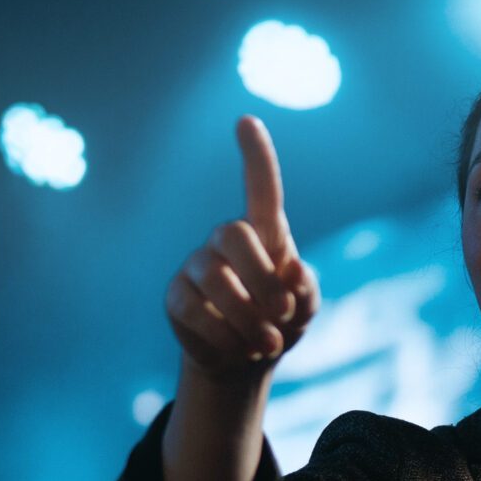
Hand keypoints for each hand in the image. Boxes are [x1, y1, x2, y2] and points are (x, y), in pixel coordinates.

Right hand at [163, 117, 319, 381]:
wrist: (246, 359)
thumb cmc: (281, 321)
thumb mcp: (304, 305)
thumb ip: (303, 286)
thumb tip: (288, 267)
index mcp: (265, 233)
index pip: (260, 189)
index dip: (256, 157)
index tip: (247, 121)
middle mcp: (226, 240)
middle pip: (234, 235)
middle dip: (263, 279)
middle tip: (282, 314)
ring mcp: (196, 265)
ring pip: (215, 279)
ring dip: (248, 318)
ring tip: (267, 343)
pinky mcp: (176, 296)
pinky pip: (194, 310)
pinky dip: (225, 337)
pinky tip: (239, 349)